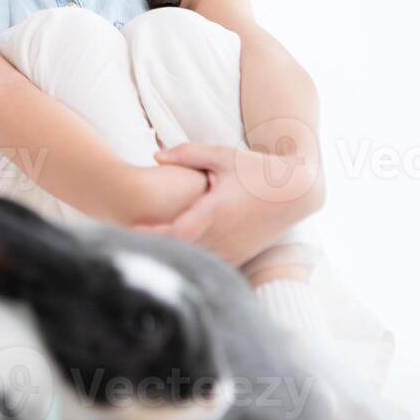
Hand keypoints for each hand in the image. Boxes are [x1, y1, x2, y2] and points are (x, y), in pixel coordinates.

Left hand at [132, 143, 322, 267]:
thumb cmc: (257, 170)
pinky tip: (172, 255)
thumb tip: (155, 156)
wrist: (296, 191)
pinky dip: (192, 262)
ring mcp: (233, 250)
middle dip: (155, 247)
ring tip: (141, 250)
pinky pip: (210, 265)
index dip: (153, 236)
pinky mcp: (240, 257)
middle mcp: (223, 236)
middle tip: (123, 241)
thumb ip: (188, 154)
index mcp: (215, 212)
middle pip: (181, 251)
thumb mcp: (223, 156)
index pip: (177, 232)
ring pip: (195, 262)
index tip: (129, 231)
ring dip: (172, 257)